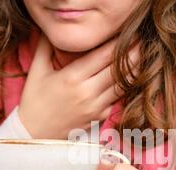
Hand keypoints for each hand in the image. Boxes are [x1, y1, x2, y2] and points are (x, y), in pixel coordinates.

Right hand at [19, 34, 138, 138]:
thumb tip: (52, 28)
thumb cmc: (34, 101)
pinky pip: (116, 99)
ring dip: (133, 71)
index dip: (119, 42)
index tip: (128, 33)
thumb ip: (45, 46)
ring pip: (122, 85)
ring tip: (139, 57)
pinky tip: (126, 78)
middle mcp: (87, 92)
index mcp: (72, 77)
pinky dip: (123, 88)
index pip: (103, 55)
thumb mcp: (37, 71)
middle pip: (118, 69)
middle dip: (132, 54)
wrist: (34, 134)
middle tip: (141, 42)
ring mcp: (95, 107)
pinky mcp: (99, 118)